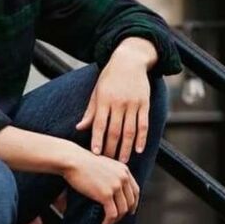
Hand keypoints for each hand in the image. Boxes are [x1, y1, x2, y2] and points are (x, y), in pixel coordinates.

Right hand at [62, 147, 139, 223]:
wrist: (73, 161)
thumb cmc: (83, 163)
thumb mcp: (105, 165)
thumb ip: (113, 175)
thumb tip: (114, 191)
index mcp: (124, 170)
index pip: (135, 191)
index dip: (134, 203)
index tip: (130, 210)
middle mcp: (123, 178)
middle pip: (130, 201)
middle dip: (124, 213)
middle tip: (116, 219)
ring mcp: (115, 186)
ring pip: (122, 210)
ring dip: (116, 219)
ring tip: (108, 223)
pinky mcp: (106, 194)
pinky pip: (112, 214)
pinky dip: (109, 222)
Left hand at [76, 43, 153, 161]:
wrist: (130, 60)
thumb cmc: (109, 78)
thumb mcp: (97, 91)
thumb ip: (90, 111)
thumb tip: (79, 128)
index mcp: (104, 100)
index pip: (99, 124)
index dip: (97, 139)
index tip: (95, 154)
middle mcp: (119, 102)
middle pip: (115, 130)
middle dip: (111, 148)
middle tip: (108, 163)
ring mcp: (133, 103)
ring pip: (130, 130)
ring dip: (126, 148)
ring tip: (123, 161)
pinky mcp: (144, 103)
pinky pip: (144, 124)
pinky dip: (142, 138)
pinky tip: (138, 150)